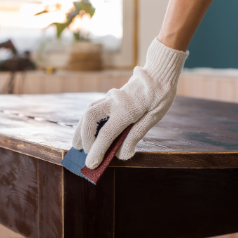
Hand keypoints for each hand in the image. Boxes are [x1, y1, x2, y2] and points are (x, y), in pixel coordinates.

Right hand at [72, 38, 187, 168]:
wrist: (159, 72)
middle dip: (83, 138)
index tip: (91, 165)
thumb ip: (136, 135)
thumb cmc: (160, 95)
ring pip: (87, 112)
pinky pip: (92, 109)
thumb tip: (121, 154)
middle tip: (84, 153)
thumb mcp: (154, 117)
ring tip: (77, 145)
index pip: (106, 134)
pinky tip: (85, 131)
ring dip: (80, 129)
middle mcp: (114, 102)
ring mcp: (109, 97)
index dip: (97, 151)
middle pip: (89, 119)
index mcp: (127, 109)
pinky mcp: (108, 97)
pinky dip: (85, 122)